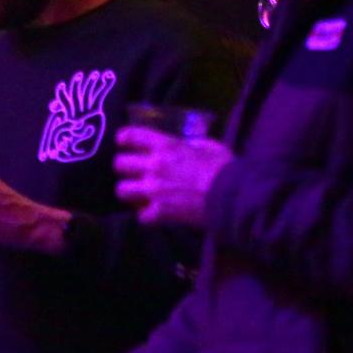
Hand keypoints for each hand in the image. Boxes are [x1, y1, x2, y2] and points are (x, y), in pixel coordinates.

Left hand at [114, 126, 233, 226]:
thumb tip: (188, 145)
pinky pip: (140, 216)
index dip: (123, 139)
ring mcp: (153, 190)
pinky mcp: (159, 212)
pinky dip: (146, 216)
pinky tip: (154, 214)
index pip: (131, 136)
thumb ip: (193, 143)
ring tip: (138, 194)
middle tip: (133, 172)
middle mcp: (154, 165)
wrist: (233, 197)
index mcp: (166, 146)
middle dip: (124, 168)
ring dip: (129, 192)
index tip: (123, 143)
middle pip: (119, 164)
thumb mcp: (210, 145)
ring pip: (121, 190)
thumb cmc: (225, 168)